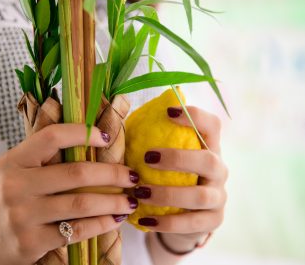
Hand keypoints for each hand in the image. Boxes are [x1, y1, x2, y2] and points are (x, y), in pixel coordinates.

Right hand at [0, 124, 139, 264]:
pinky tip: (115, 218)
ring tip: (131, 199)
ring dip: (113, 201)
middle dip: (112, 174)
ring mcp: (23, 215)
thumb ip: (46, 156)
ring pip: (81, 204)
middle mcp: (16, 185)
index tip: (106, 137)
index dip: (82, 133)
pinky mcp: (31, 242)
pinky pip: (77, 230)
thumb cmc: (12, 196)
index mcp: (15, 160)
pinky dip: (102, 223)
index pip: (52, 136)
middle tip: (132, 175)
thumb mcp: (19, 168)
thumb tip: (95, 139)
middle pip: (76, 173)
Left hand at [133, 106, 227, 253]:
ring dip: (167, 194)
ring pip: (200, 196)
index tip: (168, 112)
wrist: (187, 213)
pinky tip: (144, 221)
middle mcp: (219, 169)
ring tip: (140, 193)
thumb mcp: (164, 155)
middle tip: (147, 158)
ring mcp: (218, 196)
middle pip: (209, 160)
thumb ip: (148, 138)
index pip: (212, 125)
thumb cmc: (168, 174)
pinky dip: (166, 223)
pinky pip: (191, 224)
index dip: (195, 116)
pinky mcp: (213, 220)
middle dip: (178, 159)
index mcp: (208, 146)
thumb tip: (116, 123)